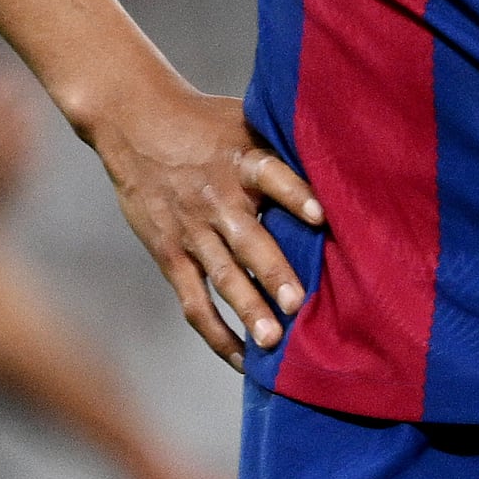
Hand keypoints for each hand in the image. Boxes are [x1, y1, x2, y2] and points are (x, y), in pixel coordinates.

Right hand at [85, 68, 320, 367]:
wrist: (133, 120)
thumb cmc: (205, 123)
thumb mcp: (244, 120)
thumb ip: (283, 146)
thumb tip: (345, 162)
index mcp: (240, 161)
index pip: (271, 175)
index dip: (294, 193)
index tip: (319, 214)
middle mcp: (217, 198)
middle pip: (247, 238)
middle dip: (273, 272)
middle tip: (297, 303)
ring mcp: (192, 230)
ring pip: (221, 276)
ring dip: (247, 309)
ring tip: (272, 342)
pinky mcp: (170, 254)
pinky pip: (194, 301)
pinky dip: (216, 333)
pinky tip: (242, 358)